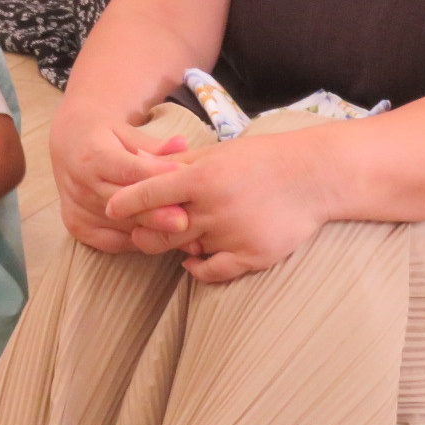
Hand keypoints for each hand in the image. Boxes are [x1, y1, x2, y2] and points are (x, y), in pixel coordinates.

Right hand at [48, 107, 186, 252]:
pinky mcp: (76, 226)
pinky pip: (111, 242)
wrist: (70, 144)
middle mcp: (80, 183)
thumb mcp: (127, 133)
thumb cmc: (106, 136)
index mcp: (92, 155)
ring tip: (182, 235)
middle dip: (155, 213)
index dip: (156, 176)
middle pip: (124, 203)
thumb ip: (154, 146)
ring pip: (120, 225)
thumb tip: (182, 143)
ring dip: (151, 231)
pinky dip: (136, 241)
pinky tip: (158, 238)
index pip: (128, 170)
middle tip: (185, 221)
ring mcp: (77, 207)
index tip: (184, 180)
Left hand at [103, 132, 328, 282]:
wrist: (312, 177)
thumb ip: (176, 164)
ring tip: (186, 234)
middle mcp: (214, 208)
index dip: (125, 203)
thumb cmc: (260, 160)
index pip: (149, 193)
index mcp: (203, 178)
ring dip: (178, 246)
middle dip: (146, 233)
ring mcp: (233, 235)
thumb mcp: (216, 153)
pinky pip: (210, 272)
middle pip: (159, 232)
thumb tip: (134, 162)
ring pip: (185, 251)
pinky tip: (196, 259)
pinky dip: (198, 269)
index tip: (111, 208)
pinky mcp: (251, 256)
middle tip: (144, 229)